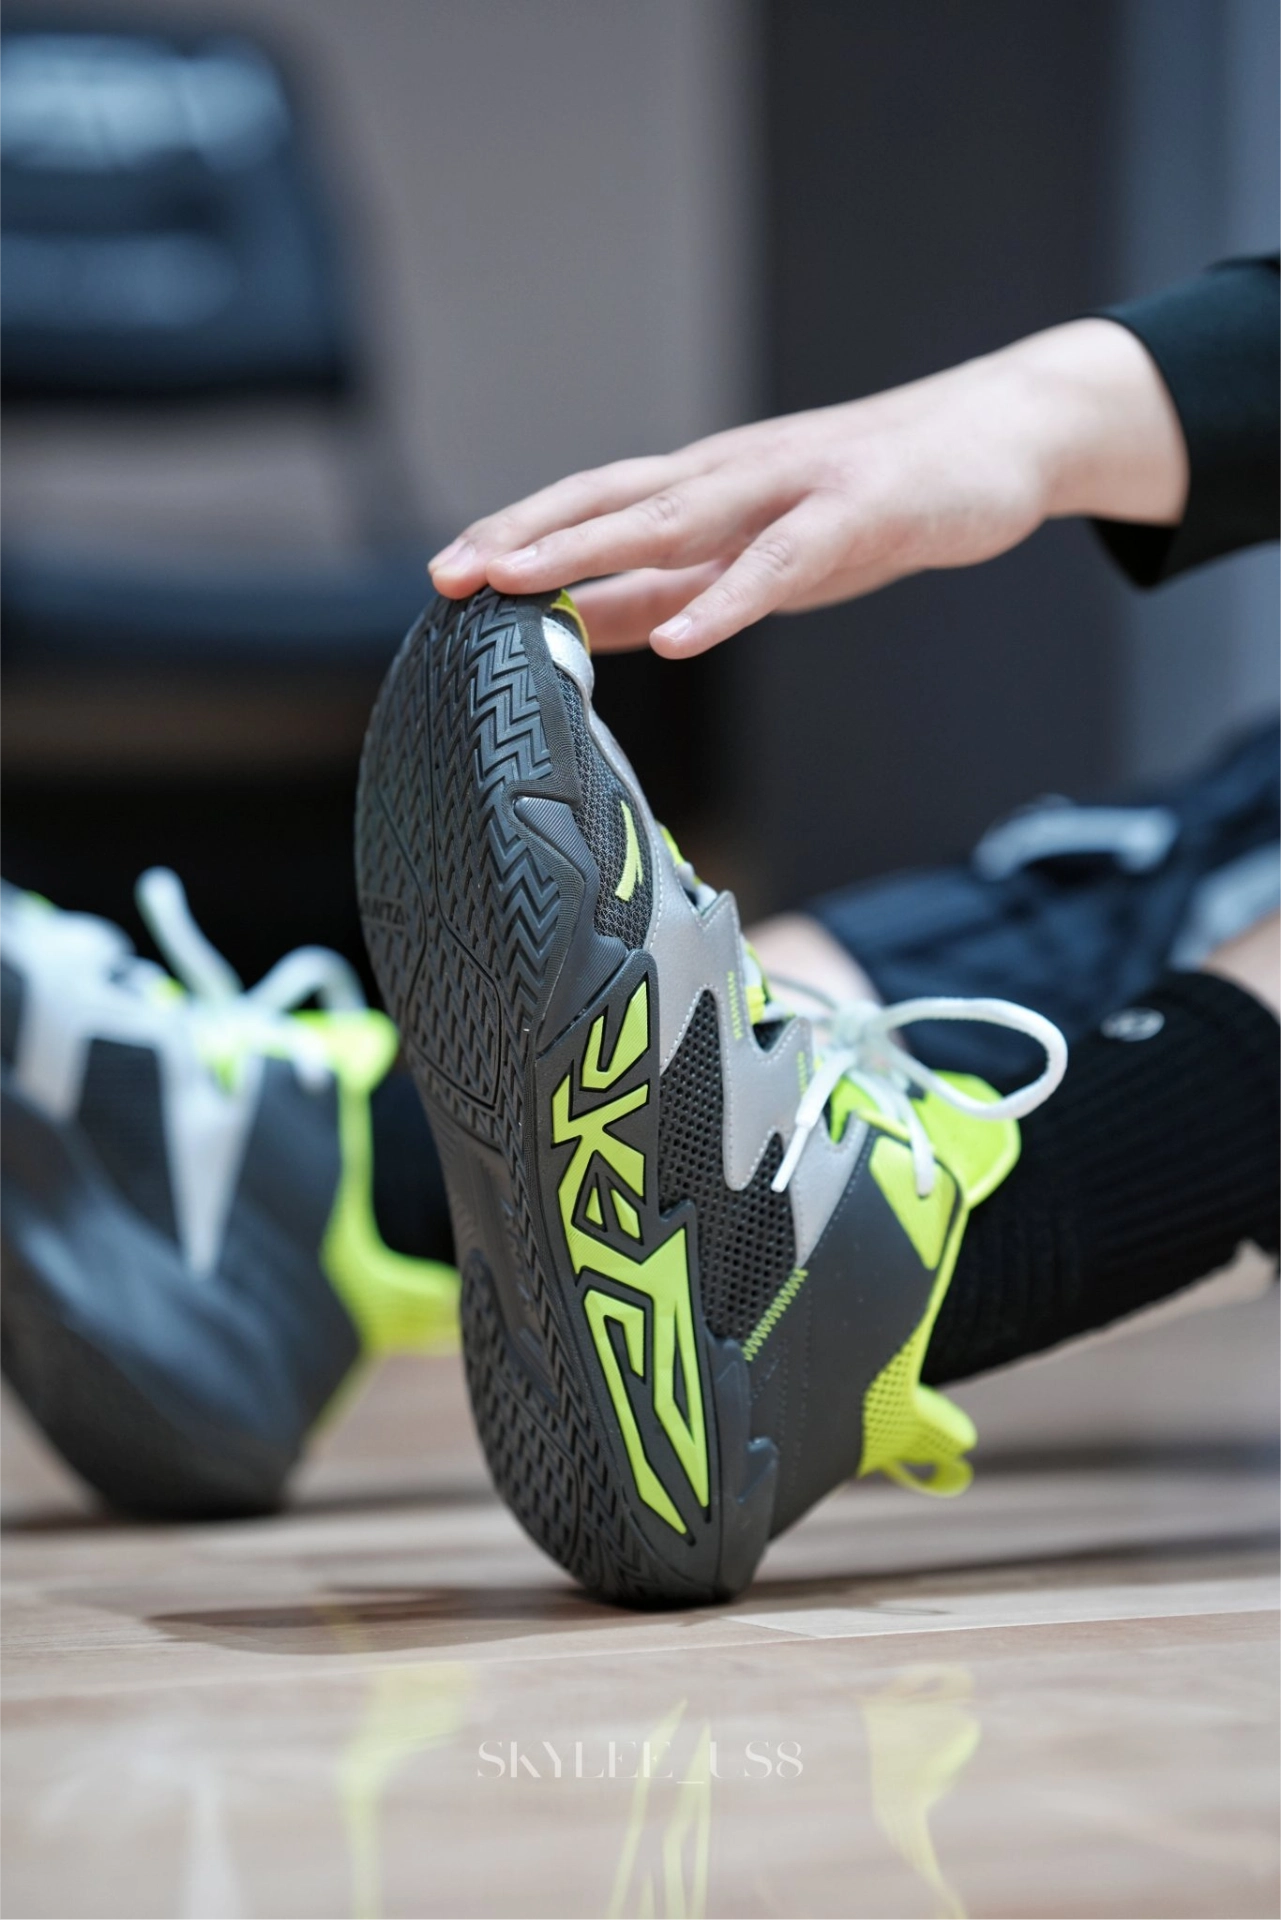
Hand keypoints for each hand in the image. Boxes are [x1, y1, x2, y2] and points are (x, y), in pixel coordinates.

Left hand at [428, 319, 1187, 658]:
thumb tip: (584, 624)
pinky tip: (683, 638)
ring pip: (675, 518)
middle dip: (524, 538)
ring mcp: (791, 488)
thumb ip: (672, 586)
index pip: (589, 505)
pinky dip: (726, 599)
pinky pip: (781, 564)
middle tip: (447, 575)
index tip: (444, 578)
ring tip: (519, 586)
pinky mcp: (857, 514)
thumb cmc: (871, 501)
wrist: (1000, 438)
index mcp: (702, 487)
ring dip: (590, 549)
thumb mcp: (755, 554)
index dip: (517, 537)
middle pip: (608, 501)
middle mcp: (730, 475)